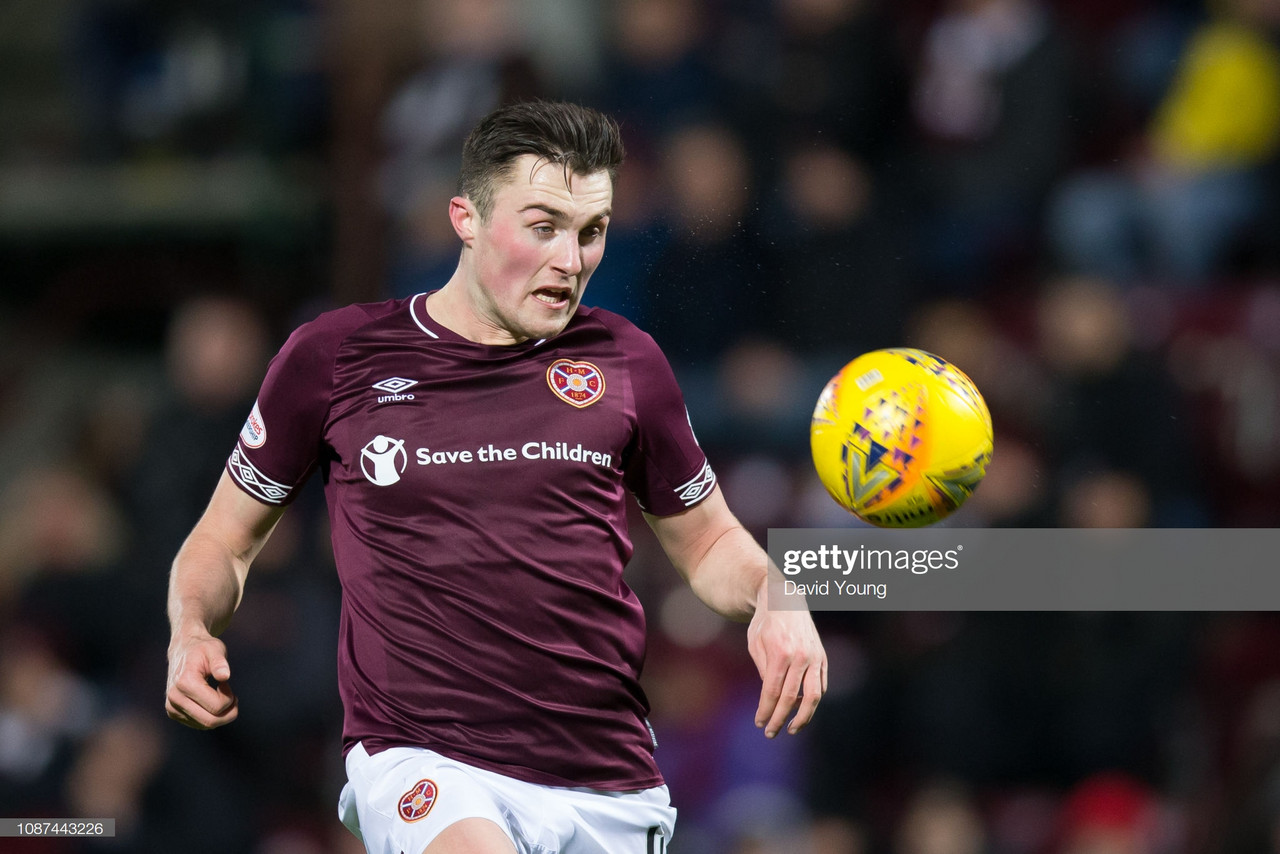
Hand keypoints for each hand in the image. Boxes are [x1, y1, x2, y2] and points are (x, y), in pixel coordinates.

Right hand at [165, 630, 237, 728]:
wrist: (183, 650)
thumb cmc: (202, 649)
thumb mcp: (215, 649)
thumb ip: (220, 662)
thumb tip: (225, 676)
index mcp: (185, 683)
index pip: (216, 706)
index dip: (229, 698)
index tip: (226, 684)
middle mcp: (175, 697)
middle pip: (210, 721)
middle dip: (229, 713)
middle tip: (234, 698)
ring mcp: (172, 707)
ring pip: (205, 725)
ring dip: (221, 715)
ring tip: (223, 697)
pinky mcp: (173, 712)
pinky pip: (198, 724)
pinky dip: (211, 716)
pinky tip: (211, 701)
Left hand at [747, 604, 826, 737]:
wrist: (785, 599)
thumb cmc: (765, 622)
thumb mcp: (755, 644)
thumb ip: (763, 671)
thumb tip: (770, 697)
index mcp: (780, 653)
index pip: (772, 692)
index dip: (766, 711)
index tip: (760, 723)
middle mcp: (800, 656)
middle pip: (791, 698)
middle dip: (780, 719)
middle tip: (771, 732)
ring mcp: (814, 657)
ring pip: (813, 696)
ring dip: (803, 717)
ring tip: (792, 729)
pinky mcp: (822, 657)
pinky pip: (820, 685)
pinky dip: (812, 700)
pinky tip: (801, 709)